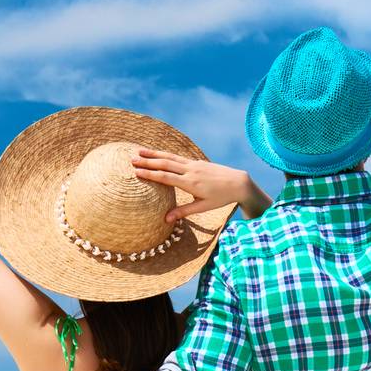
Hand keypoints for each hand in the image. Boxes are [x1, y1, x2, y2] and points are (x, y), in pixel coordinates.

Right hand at [131, 150, 271, 221]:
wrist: (238, 182)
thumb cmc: (221, 198)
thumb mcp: (203, 208)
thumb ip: (184, 212)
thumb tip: (166, 220)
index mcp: (191, 183)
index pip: (166, 177)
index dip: (150, 174)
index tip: (137, 172)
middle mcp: (191, 171)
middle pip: (165, 164)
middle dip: (148, 162)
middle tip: (132, 160)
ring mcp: (193, 164)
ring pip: (170, 157)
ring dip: (154, 154)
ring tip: (139, 151)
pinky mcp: (196, 162)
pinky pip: (177, 157)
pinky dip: (165, 154)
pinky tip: (157, 153)